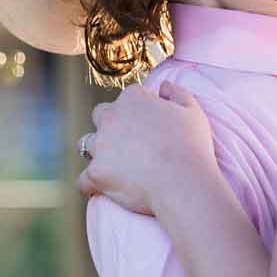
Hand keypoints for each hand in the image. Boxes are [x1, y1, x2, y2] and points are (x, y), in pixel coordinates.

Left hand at [75, 79, 216, 215]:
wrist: (182, 182)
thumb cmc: (191, 146)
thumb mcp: (192, 112)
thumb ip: (176, 93)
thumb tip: (163, 86)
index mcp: (133, 99)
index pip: (127, 98)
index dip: (136, 111)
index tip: (146, 125)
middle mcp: (111, 117)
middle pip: (100, 116)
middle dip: (109, 127)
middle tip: (126, 144)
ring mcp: (100, 145)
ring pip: (87, 145)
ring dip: (98, 153)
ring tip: (113, 168)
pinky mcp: (95, 173)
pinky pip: (83, 180)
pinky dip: (89, 185)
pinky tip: (98, 191)